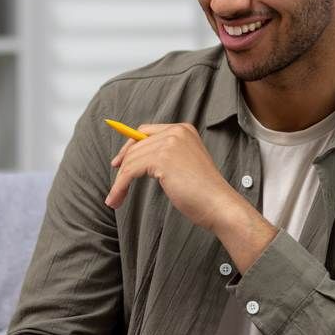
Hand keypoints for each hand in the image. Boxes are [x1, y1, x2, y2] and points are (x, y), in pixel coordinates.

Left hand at [105, 123, 244, 230]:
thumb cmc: (204, 192)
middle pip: (136, 145)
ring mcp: (169, 143)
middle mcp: (176, 131)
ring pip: (131, 160)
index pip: (145, 132)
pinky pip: (130, 171)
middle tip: (116, 188)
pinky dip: (120, 186)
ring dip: (119, 182)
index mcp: (183, 129)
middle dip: (122, 167)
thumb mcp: (185, 165)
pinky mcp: (162, 158)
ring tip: (115, 200)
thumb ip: (166, 156)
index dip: (129, 147)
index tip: (118, 163)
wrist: (219, 204)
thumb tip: (136, 160)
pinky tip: (116, 198)